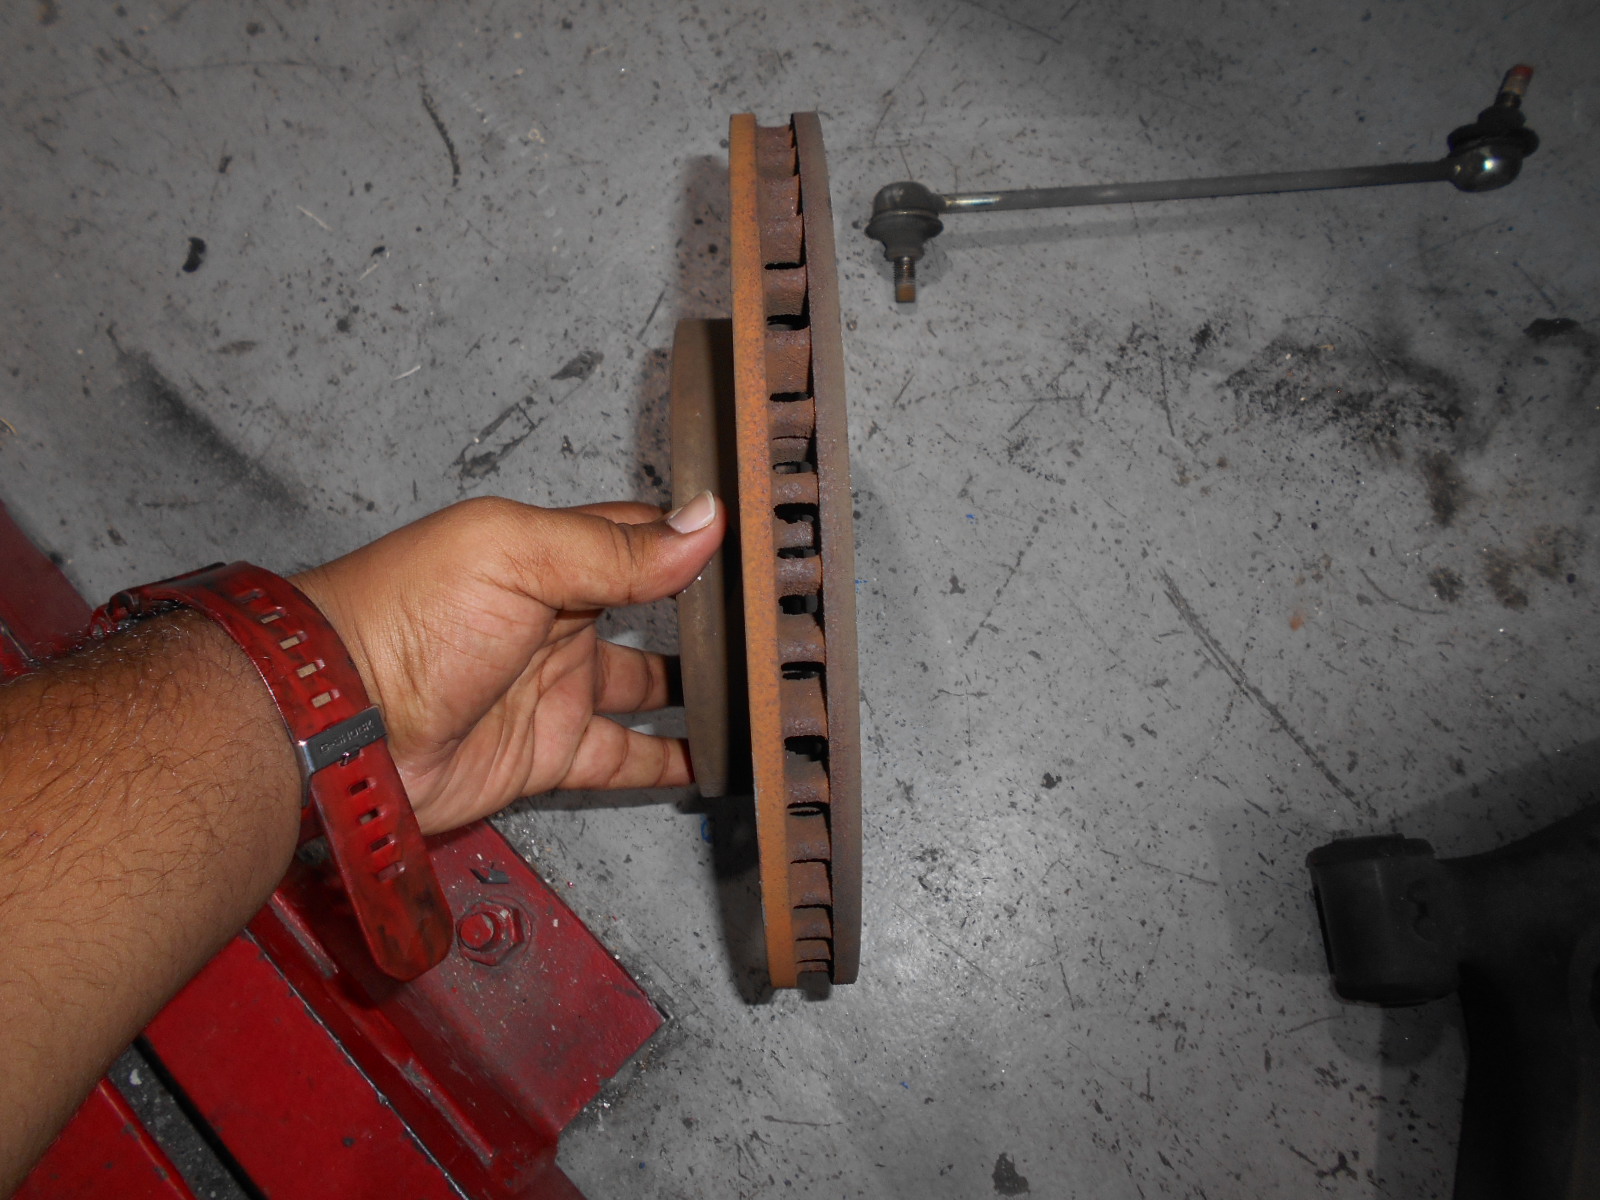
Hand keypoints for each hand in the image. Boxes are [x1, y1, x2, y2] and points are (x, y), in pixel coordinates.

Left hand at [292, 492, 723, 834]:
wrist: (342, 724)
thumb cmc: (406, 616)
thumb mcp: (517, 556)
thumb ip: (616, 549)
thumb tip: (706, 522)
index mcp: (549, 552)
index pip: (640, 535)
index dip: (694, 536)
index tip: (760, 543)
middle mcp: (557, 616)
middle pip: (653, 610)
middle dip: (709, 615)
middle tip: (778, 623)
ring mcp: (555, 687)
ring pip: (648, 686)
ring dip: (698, 689)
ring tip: (763, 689)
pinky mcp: (548, 752)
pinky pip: (623, 758)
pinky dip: (669, 762)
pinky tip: (713, 760)